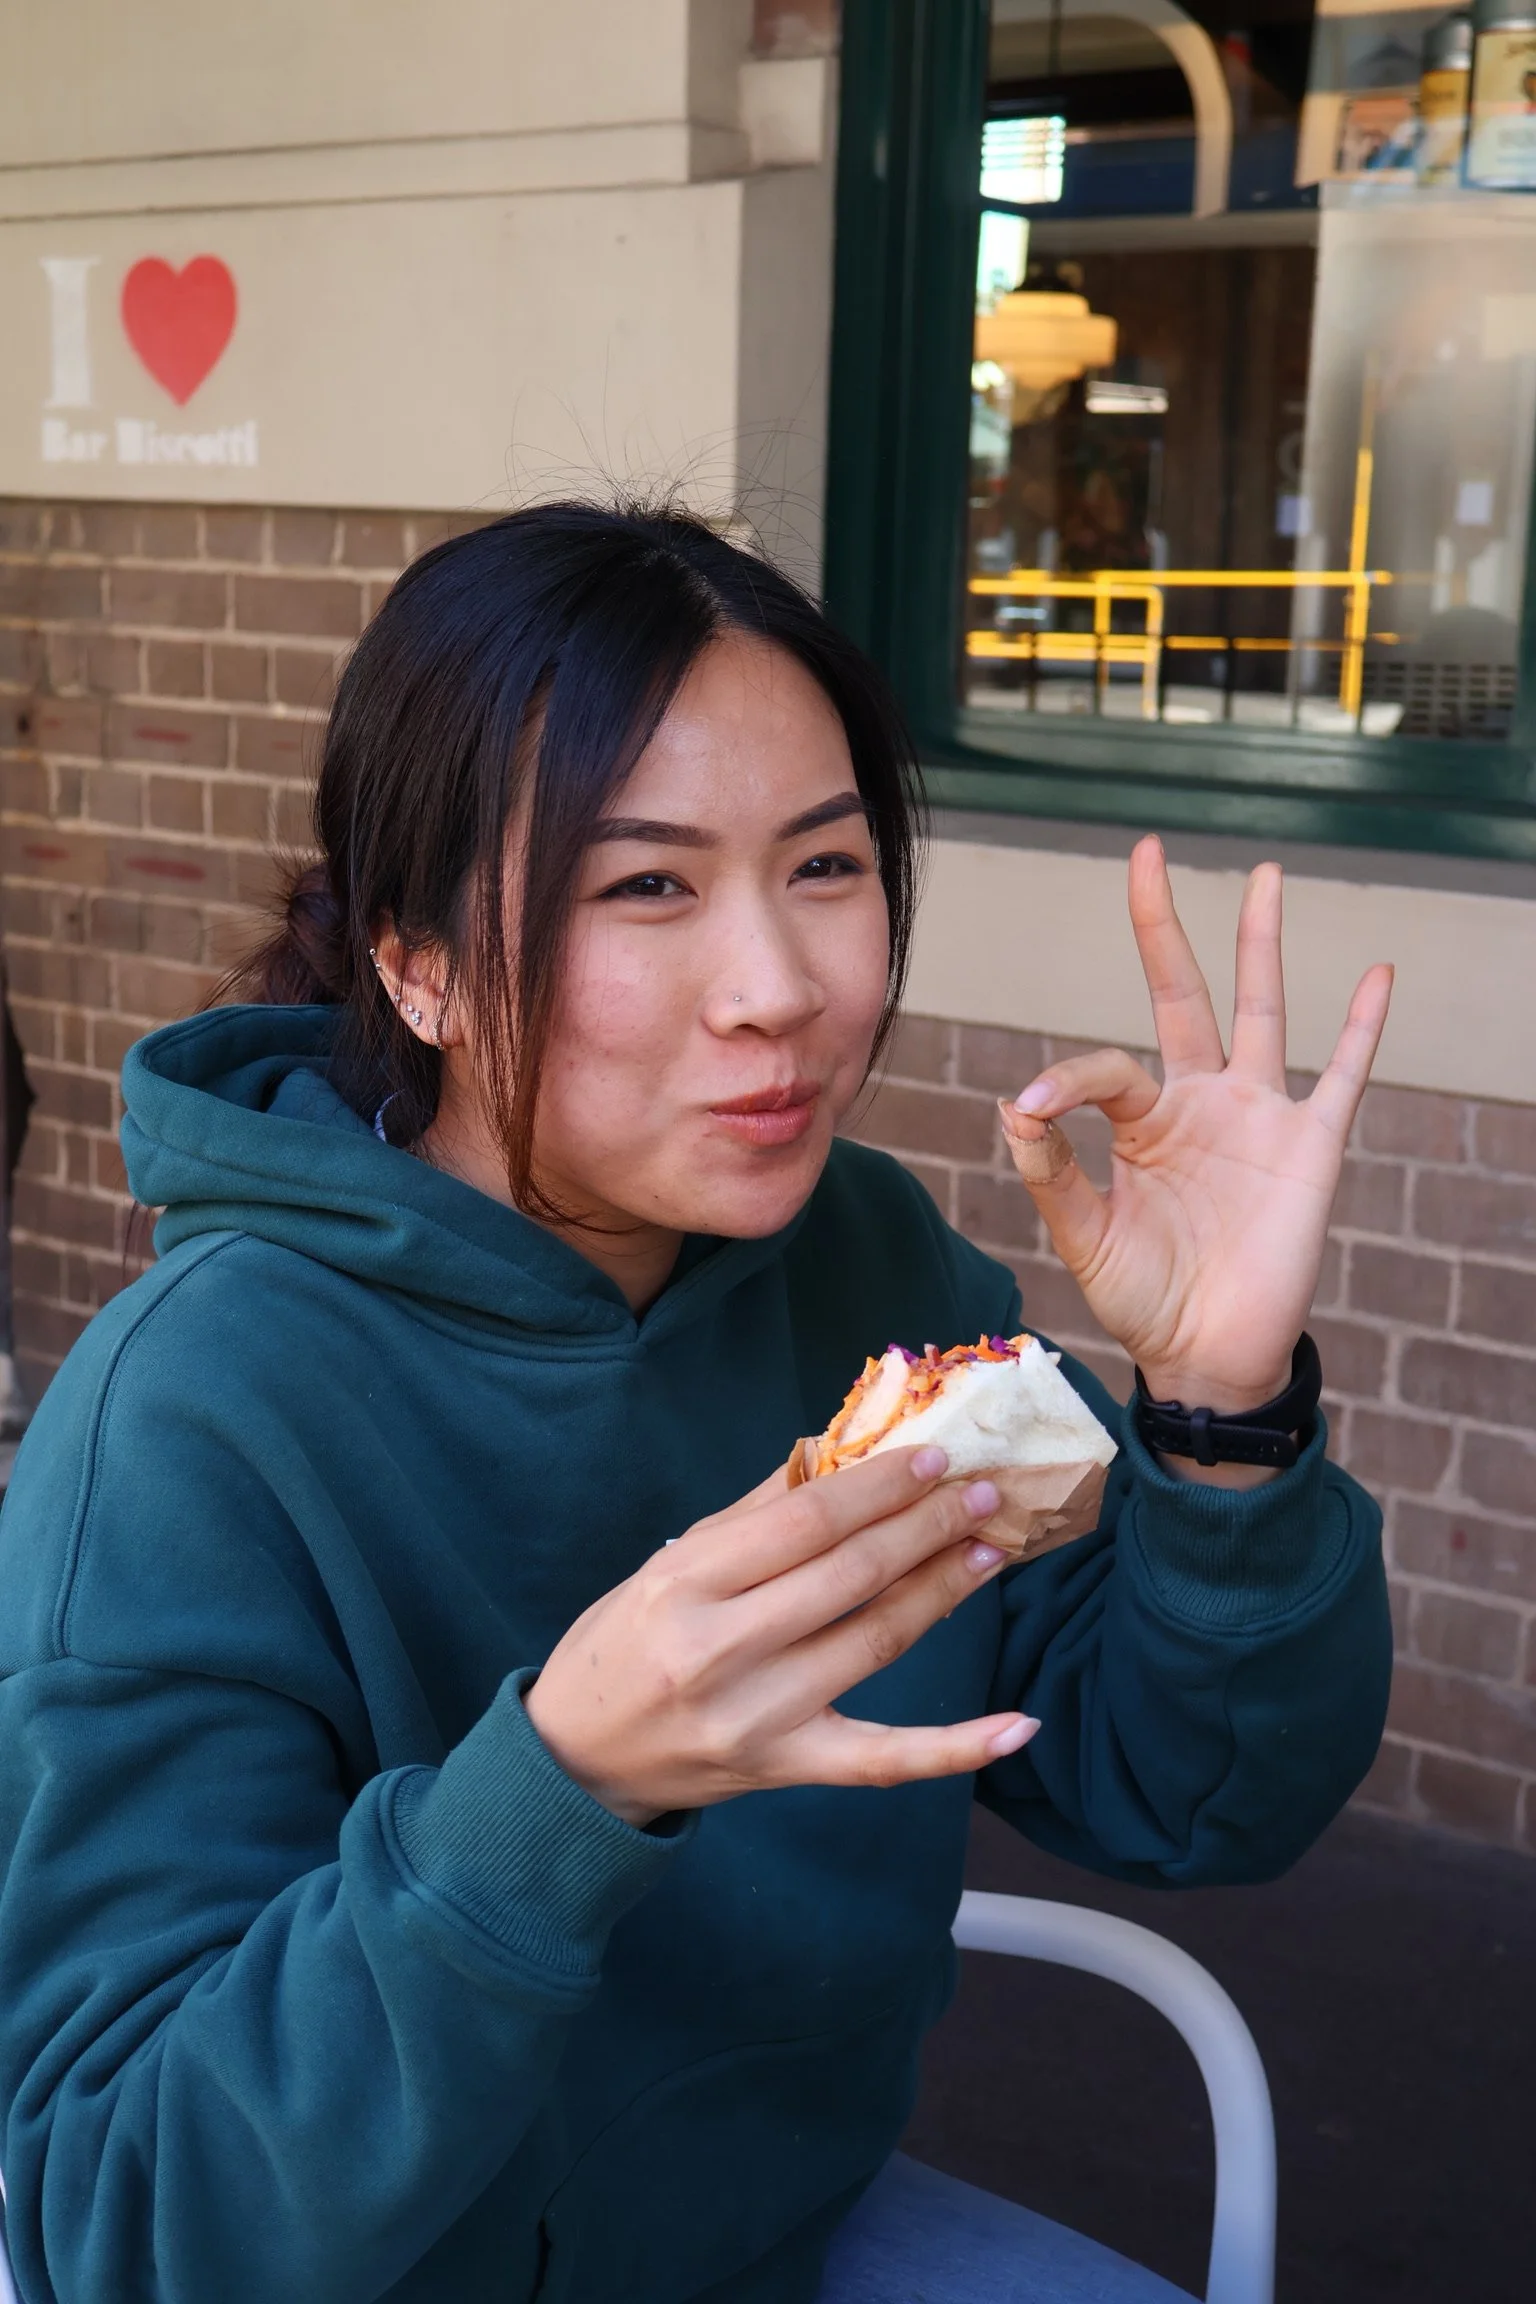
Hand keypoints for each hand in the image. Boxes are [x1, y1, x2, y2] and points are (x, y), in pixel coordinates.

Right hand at [523, 1449, 1035, 1825]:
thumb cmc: (623, 1643)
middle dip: (925, 1526)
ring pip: (875, 1642)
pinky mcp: (786, 1768)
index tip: (933, 1457)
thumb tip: (841, 1451)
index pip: (805, 1521)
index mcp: (687, 1581)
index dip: (879, 1485)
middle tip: (981, 1491)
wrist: (576, 1757)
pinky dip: (958, 1746)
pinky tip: (1020, 1726)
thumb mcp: (669, 1563)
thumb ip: (756, 1513)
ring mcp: (758, 1716)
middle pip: (850, 1574)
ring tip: (990, 1548)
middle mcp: (722, 1648)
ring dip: (944, 1590)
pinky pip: (886, 1759)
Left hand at [1003, 835, 1391, 1424]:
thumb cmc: (1143, 1296)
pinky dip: (1363, 1028)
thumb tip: (1012, 1104)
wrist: (1207, 1355)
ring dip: (1260, 943)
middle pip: (1183, 992)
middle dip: (1162, 926)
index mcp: (1141, 1122)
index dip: (1065, 1080)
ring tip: (1262, 875)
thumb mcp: (1083, 1237)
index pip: (1104, 1069)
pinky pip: (1345, 1076)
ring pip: (1262, 1010)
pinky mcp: (1310, 1147)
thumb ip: (1051, 1174)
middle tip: (1147, 850)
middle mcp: (1199, 1102)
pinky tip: (1377, 974)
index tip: (1032, 1109)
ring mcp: (1258, 1116)